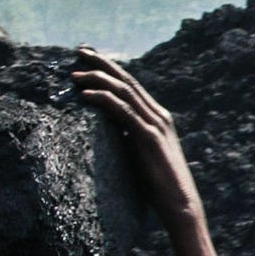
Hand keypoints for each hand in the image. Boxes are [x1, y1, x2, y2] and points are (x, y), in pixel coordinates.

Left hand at [74, 48, 203, 228]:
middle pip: (126, 80)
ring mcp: (155, 125)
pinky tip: (86, 95)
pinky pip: (123, 111)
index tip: (88, 58)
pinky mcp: (149, 137)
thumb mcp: (139, 154)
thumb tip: (105, 129)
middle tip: (78, 51)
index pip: (131, 84)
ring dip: (97, 78)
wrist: (180, 204)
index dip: (109, 68)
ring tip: (75, 73)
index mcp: (157, 117)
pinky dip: (103, 99)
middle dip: (101, 62)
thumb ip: (126, 137)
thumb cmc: (159, 185)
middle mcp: (159, 115)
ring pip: (124, 90)